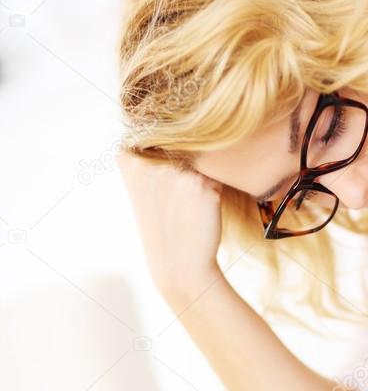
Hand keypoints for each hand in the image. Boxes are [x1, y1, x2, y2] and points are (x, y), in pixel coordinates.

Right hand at [118, 152, 223, 302]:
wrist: (179, 265)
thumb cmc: (165, 225)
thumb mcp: (145, 187)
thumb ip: (153, 155)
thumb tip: (184, 126)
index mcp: (128, 157)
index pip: (162, 139)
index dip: (168, 165)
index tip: (163, 192)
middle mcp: (148, 161)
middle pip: (183, 147)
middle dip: (185, 171)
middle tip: (176, 204)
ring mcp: (174, 172)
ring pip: (201, 161)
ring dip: (201, 180)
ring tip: (186, 208)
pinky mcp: (199, 185)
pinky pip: (216, 176)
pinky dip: (213, 192)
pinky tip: (199, 212)